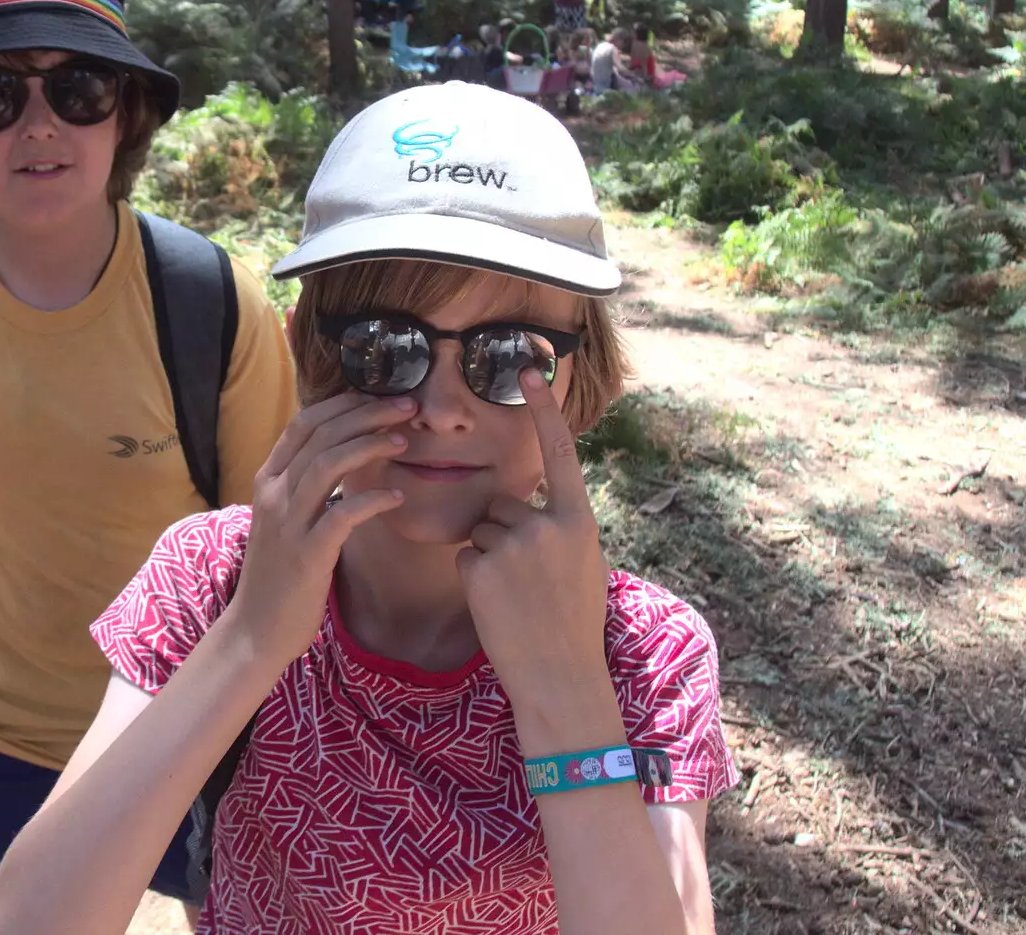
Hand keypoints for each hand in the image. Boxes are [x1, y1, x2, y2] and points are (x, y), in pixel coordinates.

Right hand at [231, 393, 413, 665]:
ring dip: (369, 446)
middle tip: (405, 406)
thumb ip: (306, 486)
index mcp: (268, 481)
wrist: (257, 628)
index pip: (303, 424)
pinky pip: (342, 516)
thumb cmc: (280, 573)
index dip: (342, 403)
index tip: (378, 394)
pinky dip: (371, 500)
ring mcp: (289, 524)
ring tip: (403, 440)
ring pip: (327, 465)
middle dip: (366, 414)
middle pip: (321, 436)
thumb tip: (343, 455)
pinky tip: (397, 497)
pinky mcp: (307, 555)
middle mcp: (274, 495)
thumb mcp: (285, 519)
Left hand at [457, 369, 617, 744]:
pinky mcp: (481, 568)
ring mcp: (513, 546)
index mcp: (580, 520)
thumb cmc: (572, 621)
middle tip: (529, 580)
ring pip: (481, 529)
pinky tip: (498, 605)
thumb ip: (560, 525)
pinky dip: (475, 578)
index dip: (543, 411)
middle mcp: (548, 526)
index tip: (529, 371)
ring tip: (516, 595)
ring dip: (489, 557)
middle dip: (504, 532)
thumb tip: (534, 499)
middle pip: (502, 503)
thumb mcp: (582, 563)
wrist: (560, 677)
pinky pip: (466, 555)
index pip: (560, 453)